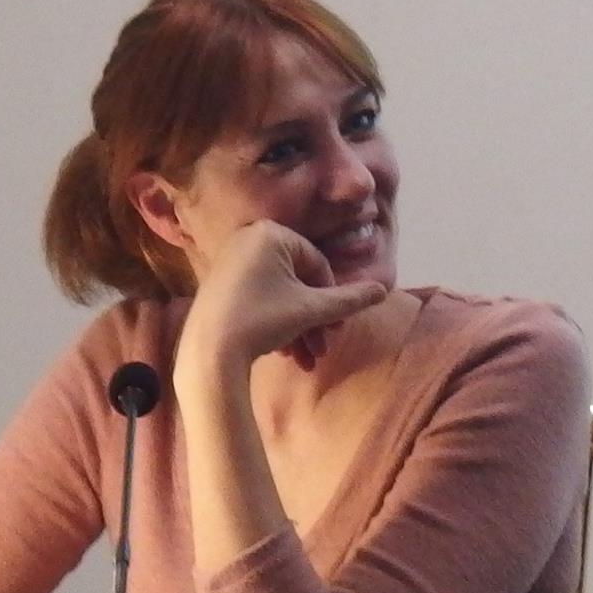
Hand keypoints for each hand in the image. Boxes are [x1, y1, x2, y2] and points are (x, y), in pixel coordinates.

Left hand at [180, 221, 388, 380]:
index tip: (335, 329)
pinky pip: (257, 297)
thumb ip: (350, 299)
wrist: (208, 353)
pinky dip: (273, 322)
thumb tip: (384, 290)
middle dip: (313, 320)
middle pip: (298, 281)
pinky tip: (281, 352)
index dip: (331, 299)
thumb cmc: (262, 321)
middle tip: (321, 349)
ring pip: (279, 294)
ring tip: (303, 360)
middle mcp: (248, 238)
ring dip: (297, 328)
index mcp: (272, 233)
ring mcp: (230, 260)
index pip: (317, 264)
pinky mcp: (218, 283)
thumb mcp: (311, 310)